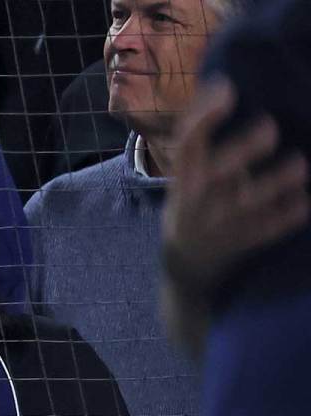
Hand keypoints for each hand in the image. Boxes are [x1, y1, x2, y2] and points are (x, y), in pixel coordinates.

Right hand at [164, 80, 309, 294]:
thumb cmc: (193, 201)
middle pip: (218, 172)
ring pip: (247, 203)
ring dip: (274, 183)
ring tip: (299, 166)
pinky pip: (267, 230)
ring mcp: (221, 222)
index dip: (204, 115)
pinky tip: (304, 201)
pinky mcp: (243, 242)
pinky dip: (287, 216)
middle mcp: (199, 198)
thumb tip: (220, 84)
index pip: (187, 142)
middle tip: (270, 128)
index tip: (228, 89)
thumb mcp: (187, 172)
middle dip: (243, 150)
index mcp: (185, 175)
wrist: (186, 262)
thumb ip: (202, 137)